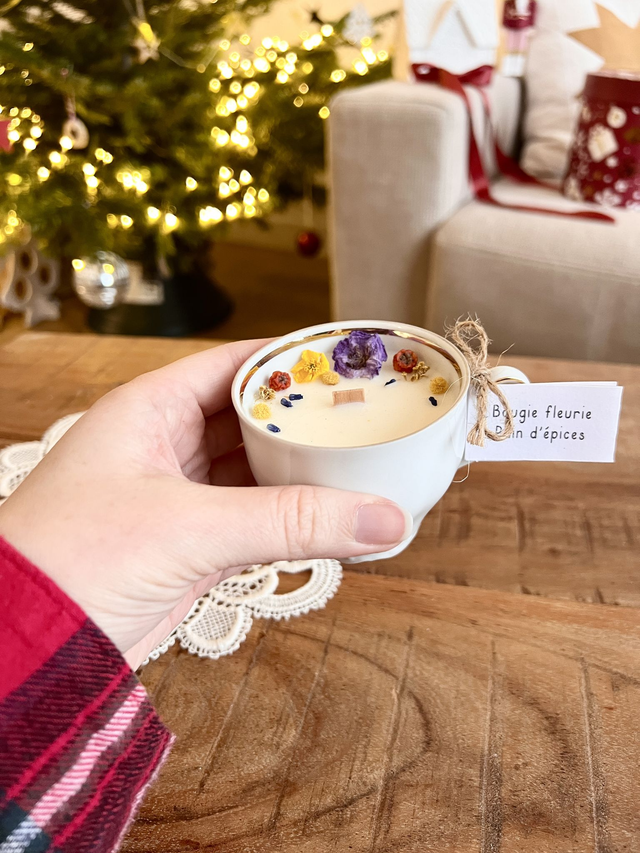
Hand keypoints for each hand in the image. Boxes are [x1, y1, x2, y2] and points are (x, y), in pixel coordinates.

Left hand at [0, 340, 409, 667]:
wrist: (26, 644)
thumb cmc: (76, 559)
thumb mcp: (191, 528)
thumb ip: (291, 521)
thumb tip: (382, 518)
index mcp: (150, 410)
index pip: (234, 365)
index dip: (290, 362)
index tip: (347, 362)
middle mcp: (164, 445)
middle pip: (250, 418)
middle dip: (304, 421)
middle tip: (366, 418)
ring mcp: (177, 496)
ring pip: (254, 472)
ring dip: (301, 474)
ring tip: (361, 465)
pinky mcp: (188, 545)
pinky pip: (253, 520)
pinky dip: (290, 521)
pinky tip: (331, 517)